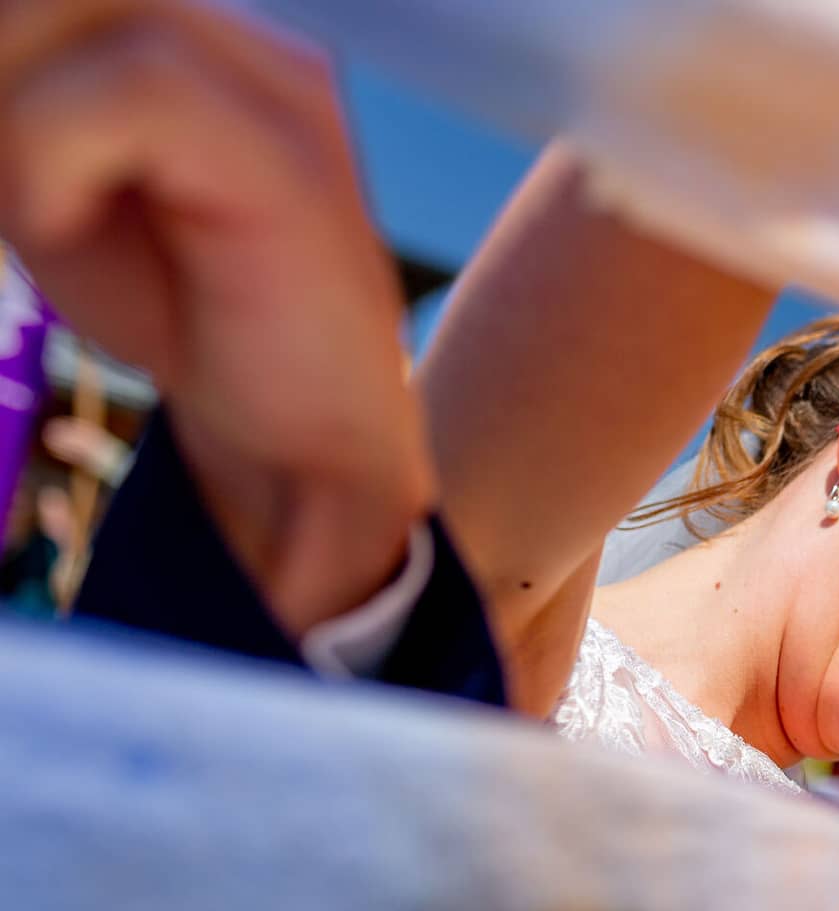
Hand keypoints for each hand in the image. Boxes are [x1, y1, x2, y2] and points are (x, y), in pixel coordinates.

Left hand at [0, 0, 431, 632]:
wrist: (311, 441)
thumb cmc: (192, 317)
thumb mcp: (63, 185)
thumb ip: (23, 111)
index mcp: (213, 43)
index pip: (61, 4)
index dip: (2, 59)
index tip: (8, 176)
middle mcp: (256, 48)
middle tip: (16, 199)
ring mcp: (283, 94)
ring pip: (81, 13)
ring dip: (10, 119)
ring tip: (34, 213)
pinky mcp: (288, 159)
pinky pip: (130, 88)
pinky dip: (48, 161)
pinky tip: (59, 227)